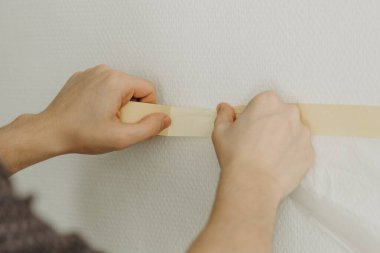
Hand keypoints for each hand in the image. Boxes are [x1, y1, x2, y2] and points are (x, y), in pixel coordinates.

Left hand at [42, 64, 170, 153]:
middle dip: (131, 107)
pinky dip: (105, 99)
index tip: (134, 121)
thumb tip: (163, 119)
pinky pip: (105, 86)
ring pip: (120, 88)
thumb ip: (149, 128)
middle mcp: (103, 72)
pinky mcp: (82, 78)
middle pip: (134, 88)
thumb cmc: (80, 133)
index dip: (147, 109)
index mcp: (115, 81)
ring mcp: (91, 73)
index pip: (149, 90)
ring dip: (118, 103)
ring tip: (103, 118)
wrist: (50, 132)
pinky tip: (94, 113)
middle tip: (116, 122)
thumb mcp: (121, 137)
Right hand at [212, 91, 313, 198]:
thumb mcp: (220, 131)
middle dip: (273, 123)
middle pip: (282, 113)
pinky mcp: (309, 152)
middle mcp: (289, 113)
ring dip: (284, 138)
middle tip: (258, 141)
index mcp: (268, 102)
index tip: (250, 126)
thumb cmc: (236, 156)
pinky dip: (291, 155)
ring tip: (268, 154)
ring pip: (293, 131)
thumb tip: (224, 108)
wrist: (252, 184)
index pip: (265, 101)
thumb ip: (224, 115)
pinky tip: (276, 163)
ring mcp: (302, 133)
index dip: (256, 114)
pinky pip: (300, 149)